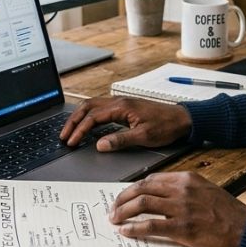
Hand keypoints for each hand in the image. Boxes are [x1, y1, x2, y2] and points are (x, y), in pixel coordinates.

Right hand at [59, 96, 191, 150]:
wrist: (182, 119)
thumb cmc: (166, 126)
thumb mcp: (144, 136)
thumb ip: (120, 140)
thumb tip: (99, 145)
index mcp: (122, 107)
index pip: (93, 117)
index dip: (79, 130)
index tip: (71, 142)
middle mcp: (119, 101)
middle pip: (88, 107)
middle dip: (73, 121)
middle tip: (63, 135)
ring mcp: (121, 103)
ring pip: (93, 106)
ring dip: (80, 117)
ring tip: (70, 130)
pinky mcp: (124, 107)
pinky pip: (101, 108)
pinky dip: (89, 116)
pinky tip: (87, 125)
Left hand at [109, 171, 245, 246]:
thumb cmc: (228, 214)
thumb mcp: (206, 191)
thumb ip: (184, 192)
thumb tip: (160, 200)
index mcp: (188, 178)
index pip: (152, 179)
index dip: (134, 188)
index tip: (125, 196)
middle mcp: (182, 189)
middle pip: (142, 188)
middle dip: (122, 198)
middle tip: (113, 208)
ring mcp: (182, 208)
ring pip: (142, 204)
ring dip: (123, 212)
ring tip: (115, 220)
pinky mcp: (183, 228)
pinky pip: (150, 226)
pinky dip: (134, 228)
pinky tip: (126, 232)